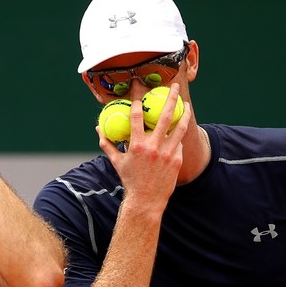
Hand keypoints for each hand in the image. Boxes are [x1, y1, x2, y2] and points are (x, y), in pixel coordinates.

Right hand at [97, 83, 189, 213]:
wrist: (146, 200)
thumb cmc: (129, 180)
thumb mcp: (116, 162)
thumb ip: (107, 143)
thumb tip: (98, 129)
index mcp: (137, 145)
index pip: (137, 116)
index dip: (138, 99)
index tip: (140, 87)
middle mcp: (153, 147)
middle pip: (165, 116)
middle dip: (170, 98)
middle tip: (174, 86)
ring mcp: (167, 153)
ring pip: (179, 128)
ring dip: (184, 113)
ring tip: (187, 104)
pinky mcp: (177, 160)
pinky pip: (179, 143)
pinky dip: (179, 135)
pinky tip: (180, 130)